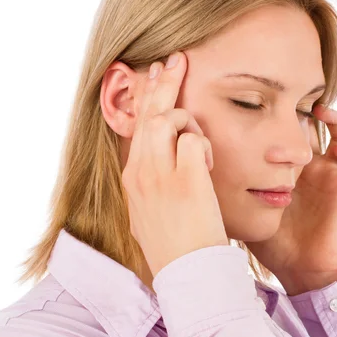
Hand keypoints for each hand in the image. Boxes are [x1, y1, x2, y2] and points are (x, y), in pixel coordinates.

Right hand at [122, 51, 228, 278]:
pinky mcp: (185, 180)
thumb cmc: (175, 248)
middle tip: (175, 60)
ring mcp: (160, 175)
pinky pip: (193, 140)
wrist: (186, 275)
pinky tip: (205, 164)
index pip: (136, 129)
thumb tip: (160, 168)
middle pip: (148, 115)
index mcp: (131, 180)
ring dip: (189, 122)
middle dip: (162, 84)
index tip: (153, 81)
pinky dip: (202, 145)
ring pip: (168, 121)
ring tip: (198, 138)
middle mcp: (139, 173)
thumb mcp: (150, 216)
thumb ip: (150, 187)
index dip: (146, 101)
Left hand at [245, 106, 336, 295]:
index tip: (261, 108)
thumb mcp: (246, 206)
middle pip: (312, 128)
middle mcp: (310, 169)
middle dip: (304, 111)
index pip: (284, 134)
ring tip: (320, 110)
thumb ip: (231, 187)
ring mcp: (330, 175)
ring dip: (334, 119)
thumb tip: (200, 166)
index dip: (277, 120)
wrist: (301, 268)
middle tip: (293, 100)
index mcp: (287, 171)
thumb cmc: (272, 242)